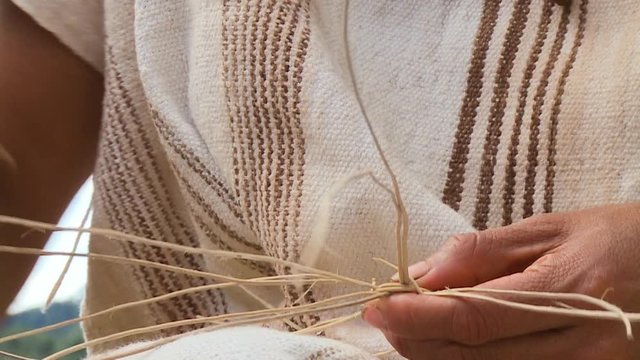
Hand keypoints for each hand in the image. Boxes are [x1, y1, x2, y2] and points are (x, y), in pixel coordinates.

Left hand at [363, 203, 639, 358]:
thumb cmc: (616, 237)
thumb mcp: (550, 228)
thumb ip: (483, 251)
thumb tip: (423, 272)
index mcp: (570, 289)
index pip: (475, 315)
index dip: (417, 315)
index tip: (376, 306)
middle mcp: (579, 342)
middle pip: (473, 356)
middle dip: (415, 339)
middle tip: (382, 315)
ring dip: (434, 354)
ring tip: (407, 326)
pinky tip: (448, 341)